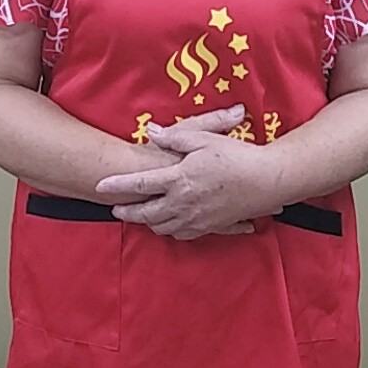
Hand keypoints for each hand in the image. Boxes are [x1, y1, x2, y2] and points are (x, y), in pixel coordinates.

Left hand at [95, 108, 277, 240]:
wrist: (267, 181)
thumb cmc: (236, 155)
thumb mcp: (204, 138)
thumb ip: (175, 137)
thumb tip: (153, 133)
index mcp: (178, 179)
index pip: (140, 184)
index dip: (118, 185)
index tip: (100, 187)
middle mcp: (183, 202)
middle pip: (147, 212)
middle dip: (128, 212)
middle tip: (116, 209)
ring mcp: (196, 218)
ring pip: (163, 227)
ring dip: (147, 223)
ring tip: (140, 217)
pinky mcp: (210, 226)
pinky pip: (183, 234)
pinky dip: (171, 231)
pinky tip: (169, 226)